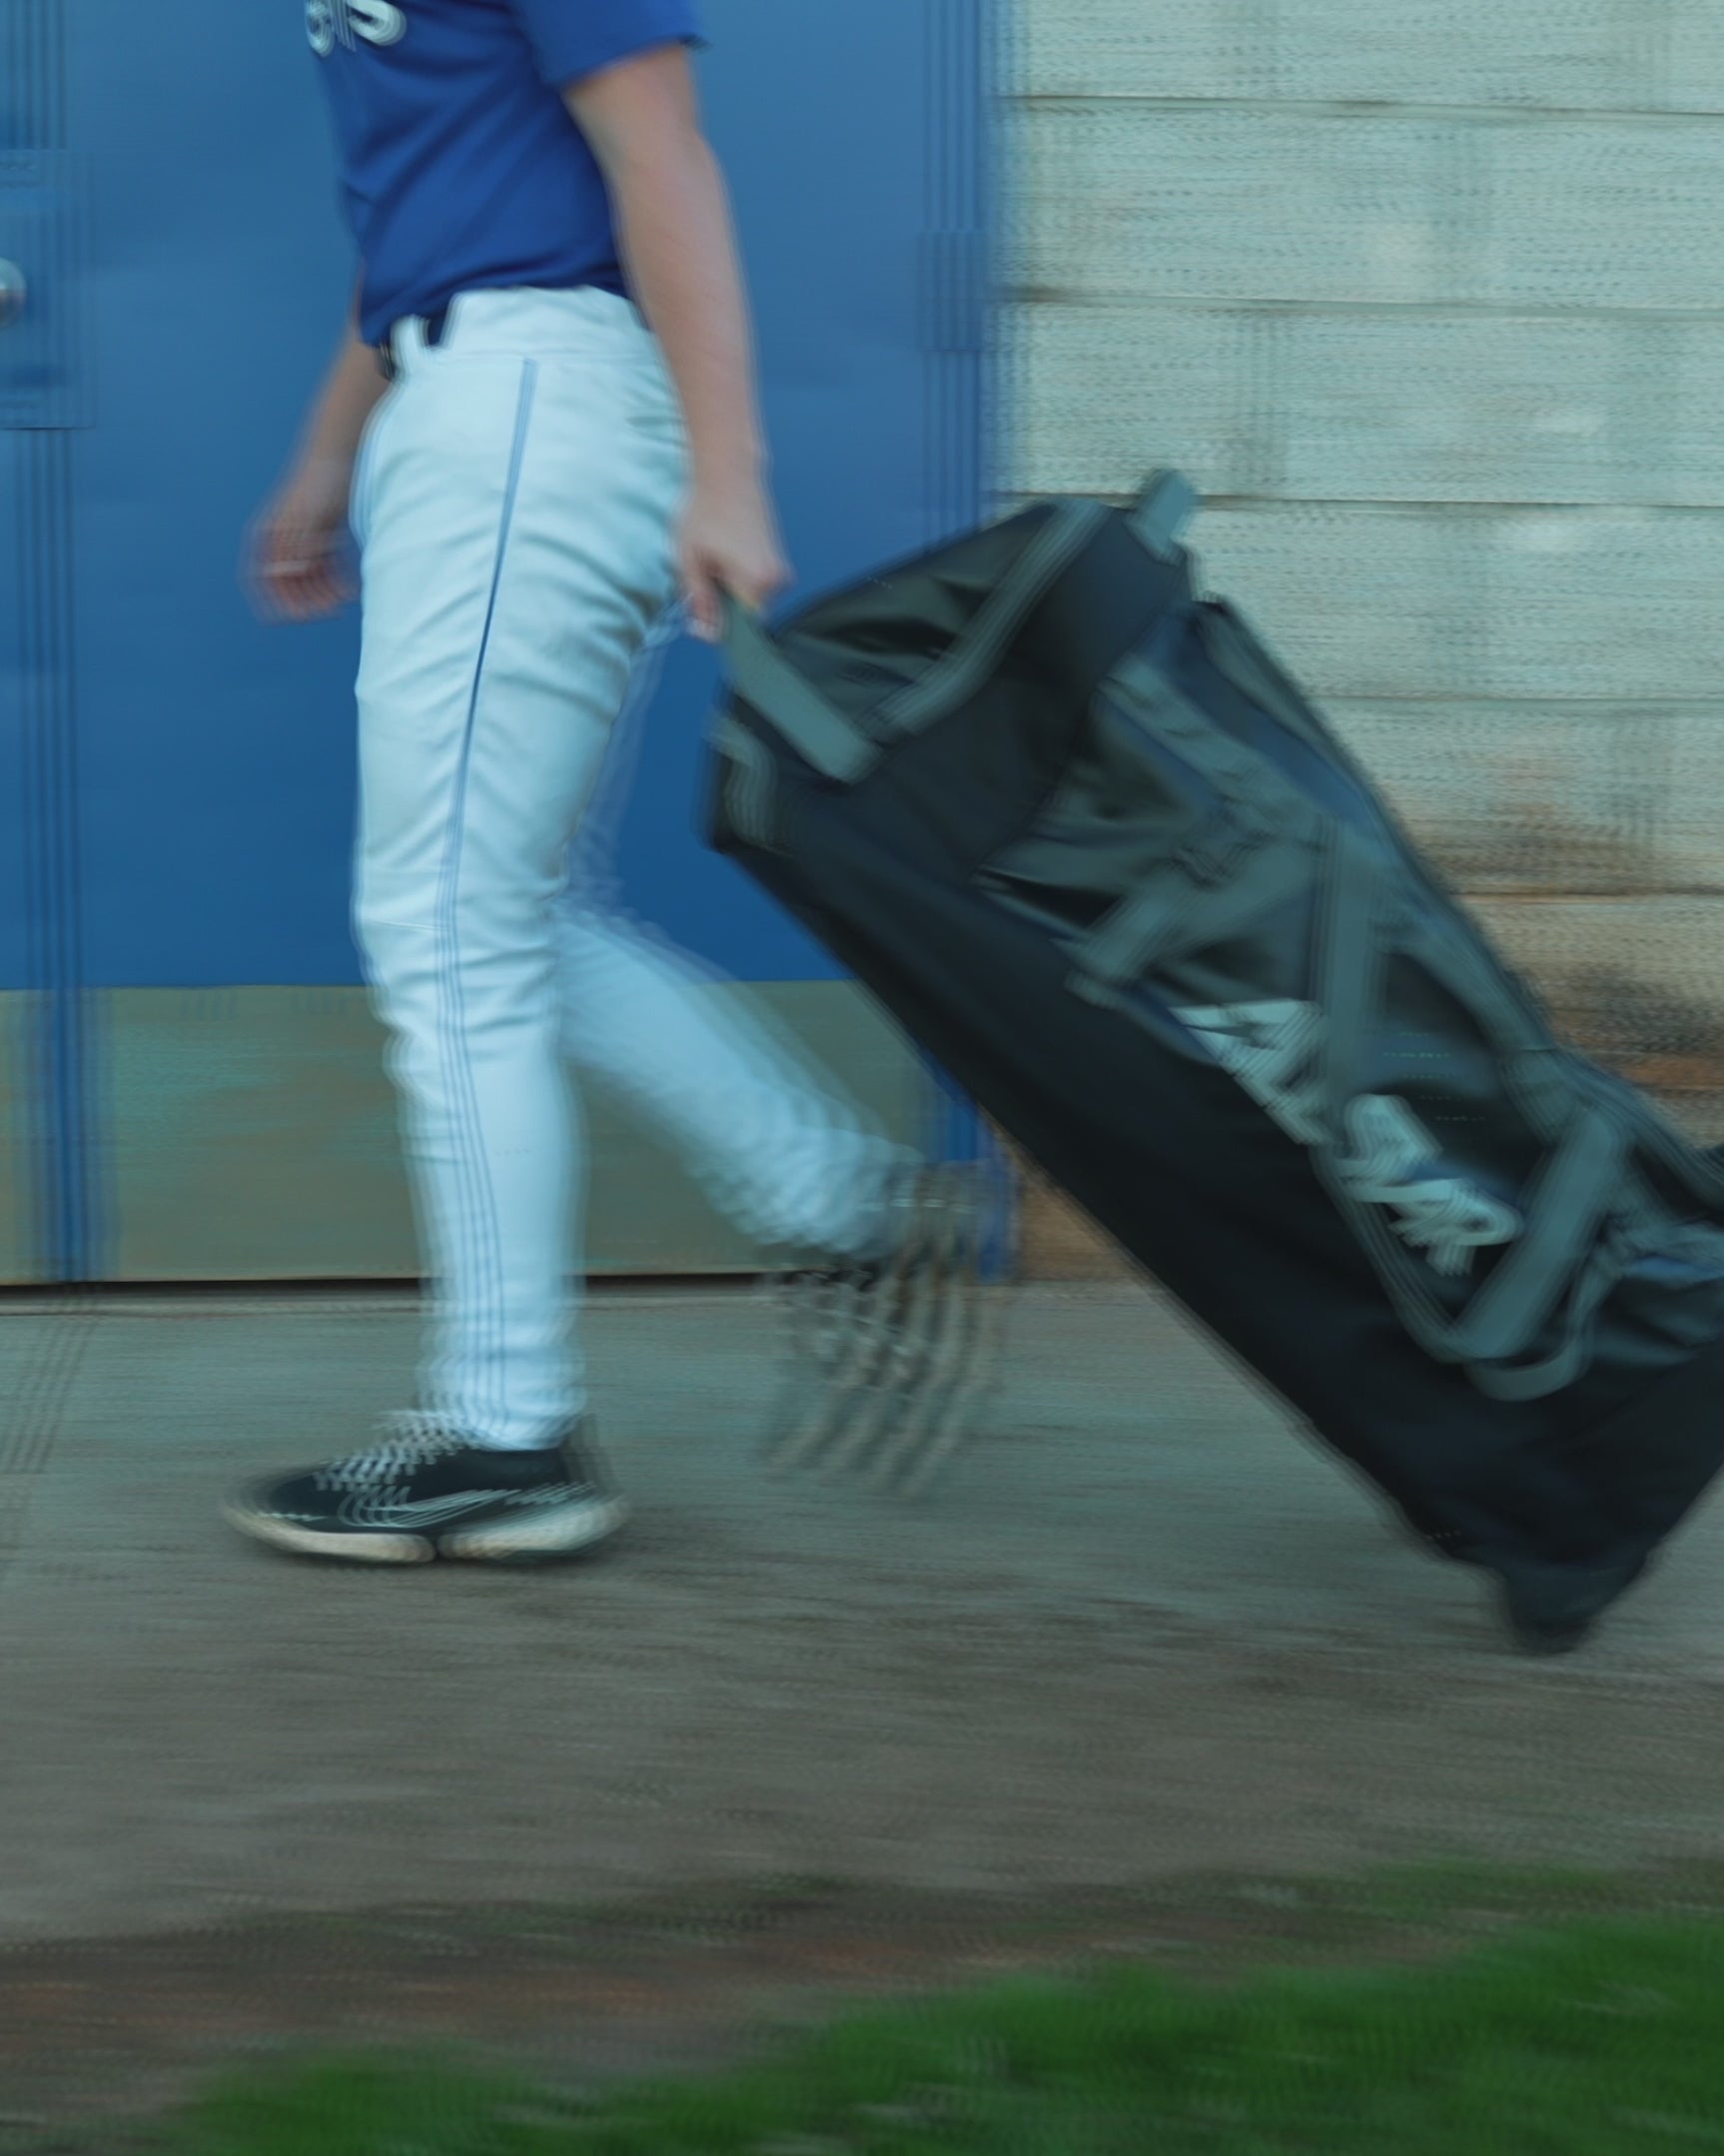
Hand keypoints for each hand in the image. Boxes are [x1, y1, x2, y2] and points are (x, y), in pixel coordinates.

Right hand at [247, 456, 356, 622]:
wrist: (341, 456)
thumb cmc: (321, 482)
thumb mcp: (311, 516)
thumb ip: (299, 545)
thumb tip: (288, 573)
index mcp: (268, 535)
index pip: (261, 578)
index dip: (273, 600)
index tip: (291, 618)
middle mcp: (283, 542)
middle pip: (288, 584)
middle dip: (306, 601)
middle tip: (329, 611)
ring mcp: (304, 543)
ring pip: (309, 582)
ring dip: (323, 596)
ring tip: (342, 601)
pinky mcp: (324, 542)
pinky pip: (326, 572)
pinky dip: (336, 584)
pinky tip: (350, 592)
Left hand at [677, 471, 790, 642]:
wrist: (728, 472)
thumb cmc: (706, 510)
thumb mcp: (689, 560)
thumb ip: (700, 601)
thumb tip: (706, 632)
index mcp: (756, 583)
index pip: (740, 631)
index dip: (716, 626)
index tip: (699, 615)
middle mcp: (776, 581)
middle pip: (744, 617)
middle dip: (720, 606)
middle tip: (702, 575)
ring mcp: (780, 572)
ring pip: (749, 601)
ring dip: (727, 591)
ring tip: (713, 559)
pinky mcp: (777, 563)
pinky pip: (755, 587)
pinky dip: (736, 579)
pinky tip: (724, 554)